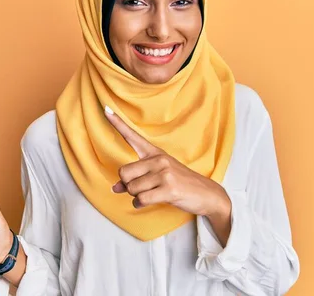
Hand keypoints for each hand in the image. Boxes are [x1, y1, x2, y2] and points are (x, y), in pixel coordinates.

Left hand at [104, 107, 230, 217]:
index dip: (117, 124)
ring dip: (136, 196)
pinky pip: (141, 199)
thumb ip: (135, 179)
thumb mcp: (157, 177)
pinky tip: (150, 202)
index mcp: (155, 153)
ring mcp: (164, 173)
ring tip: (151, 194)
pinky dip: (140, 204)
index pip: (132, 136)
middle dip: (128, 186)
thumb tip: (114, 188)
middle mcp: (158, 159)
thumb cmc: (180, 183)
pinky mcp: (169, 188)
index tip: (105, 109)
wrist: (207, 193)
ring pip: (131, 188)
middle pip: (124, 173)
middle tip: (141, 189)